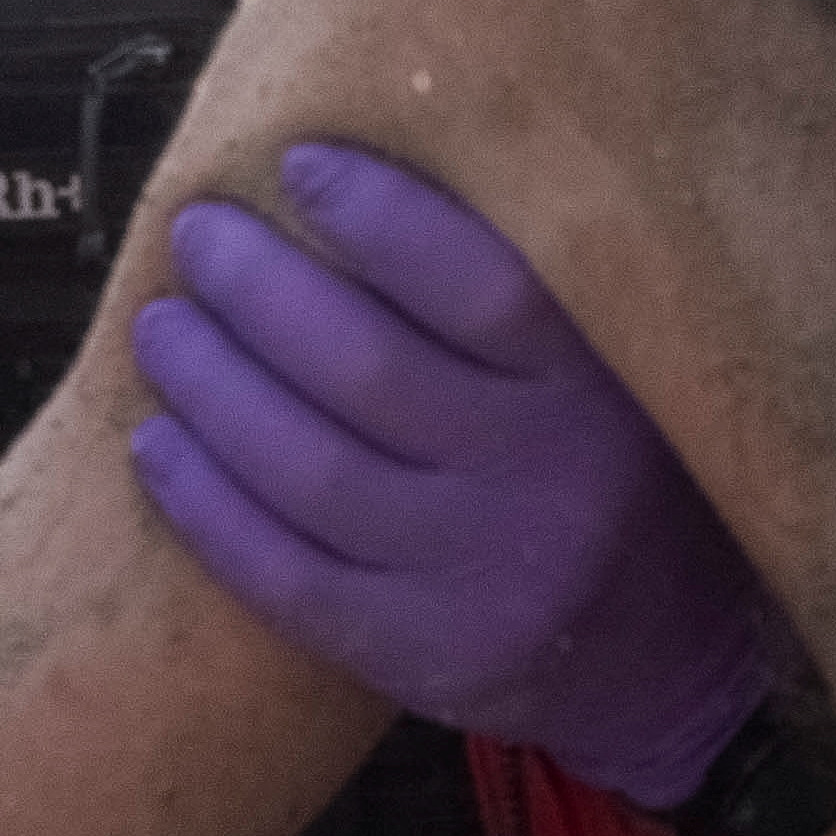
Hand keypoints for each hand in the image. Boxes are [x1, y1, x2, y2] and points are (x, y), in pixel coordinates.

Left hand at [121, 143, 782, 806]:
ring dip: (212, 387)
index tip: (301, 164)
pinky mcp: (418, 654)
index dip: (379, 216)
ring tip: (164, 326)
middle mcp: (542, 484)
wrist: (679, 671)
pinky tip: (156, 446)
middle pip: (367, 369)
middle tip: (200, 235)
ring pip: (308, 469)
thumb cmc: (623, 481)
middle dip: (259, 289)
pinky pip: (283, 575)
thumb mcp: (622, 380)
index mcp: (600, 395)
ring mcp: (475, 580)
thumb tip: (358, 183)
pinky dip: (205, 505)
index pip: (481, 286)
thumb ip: (532, 304)